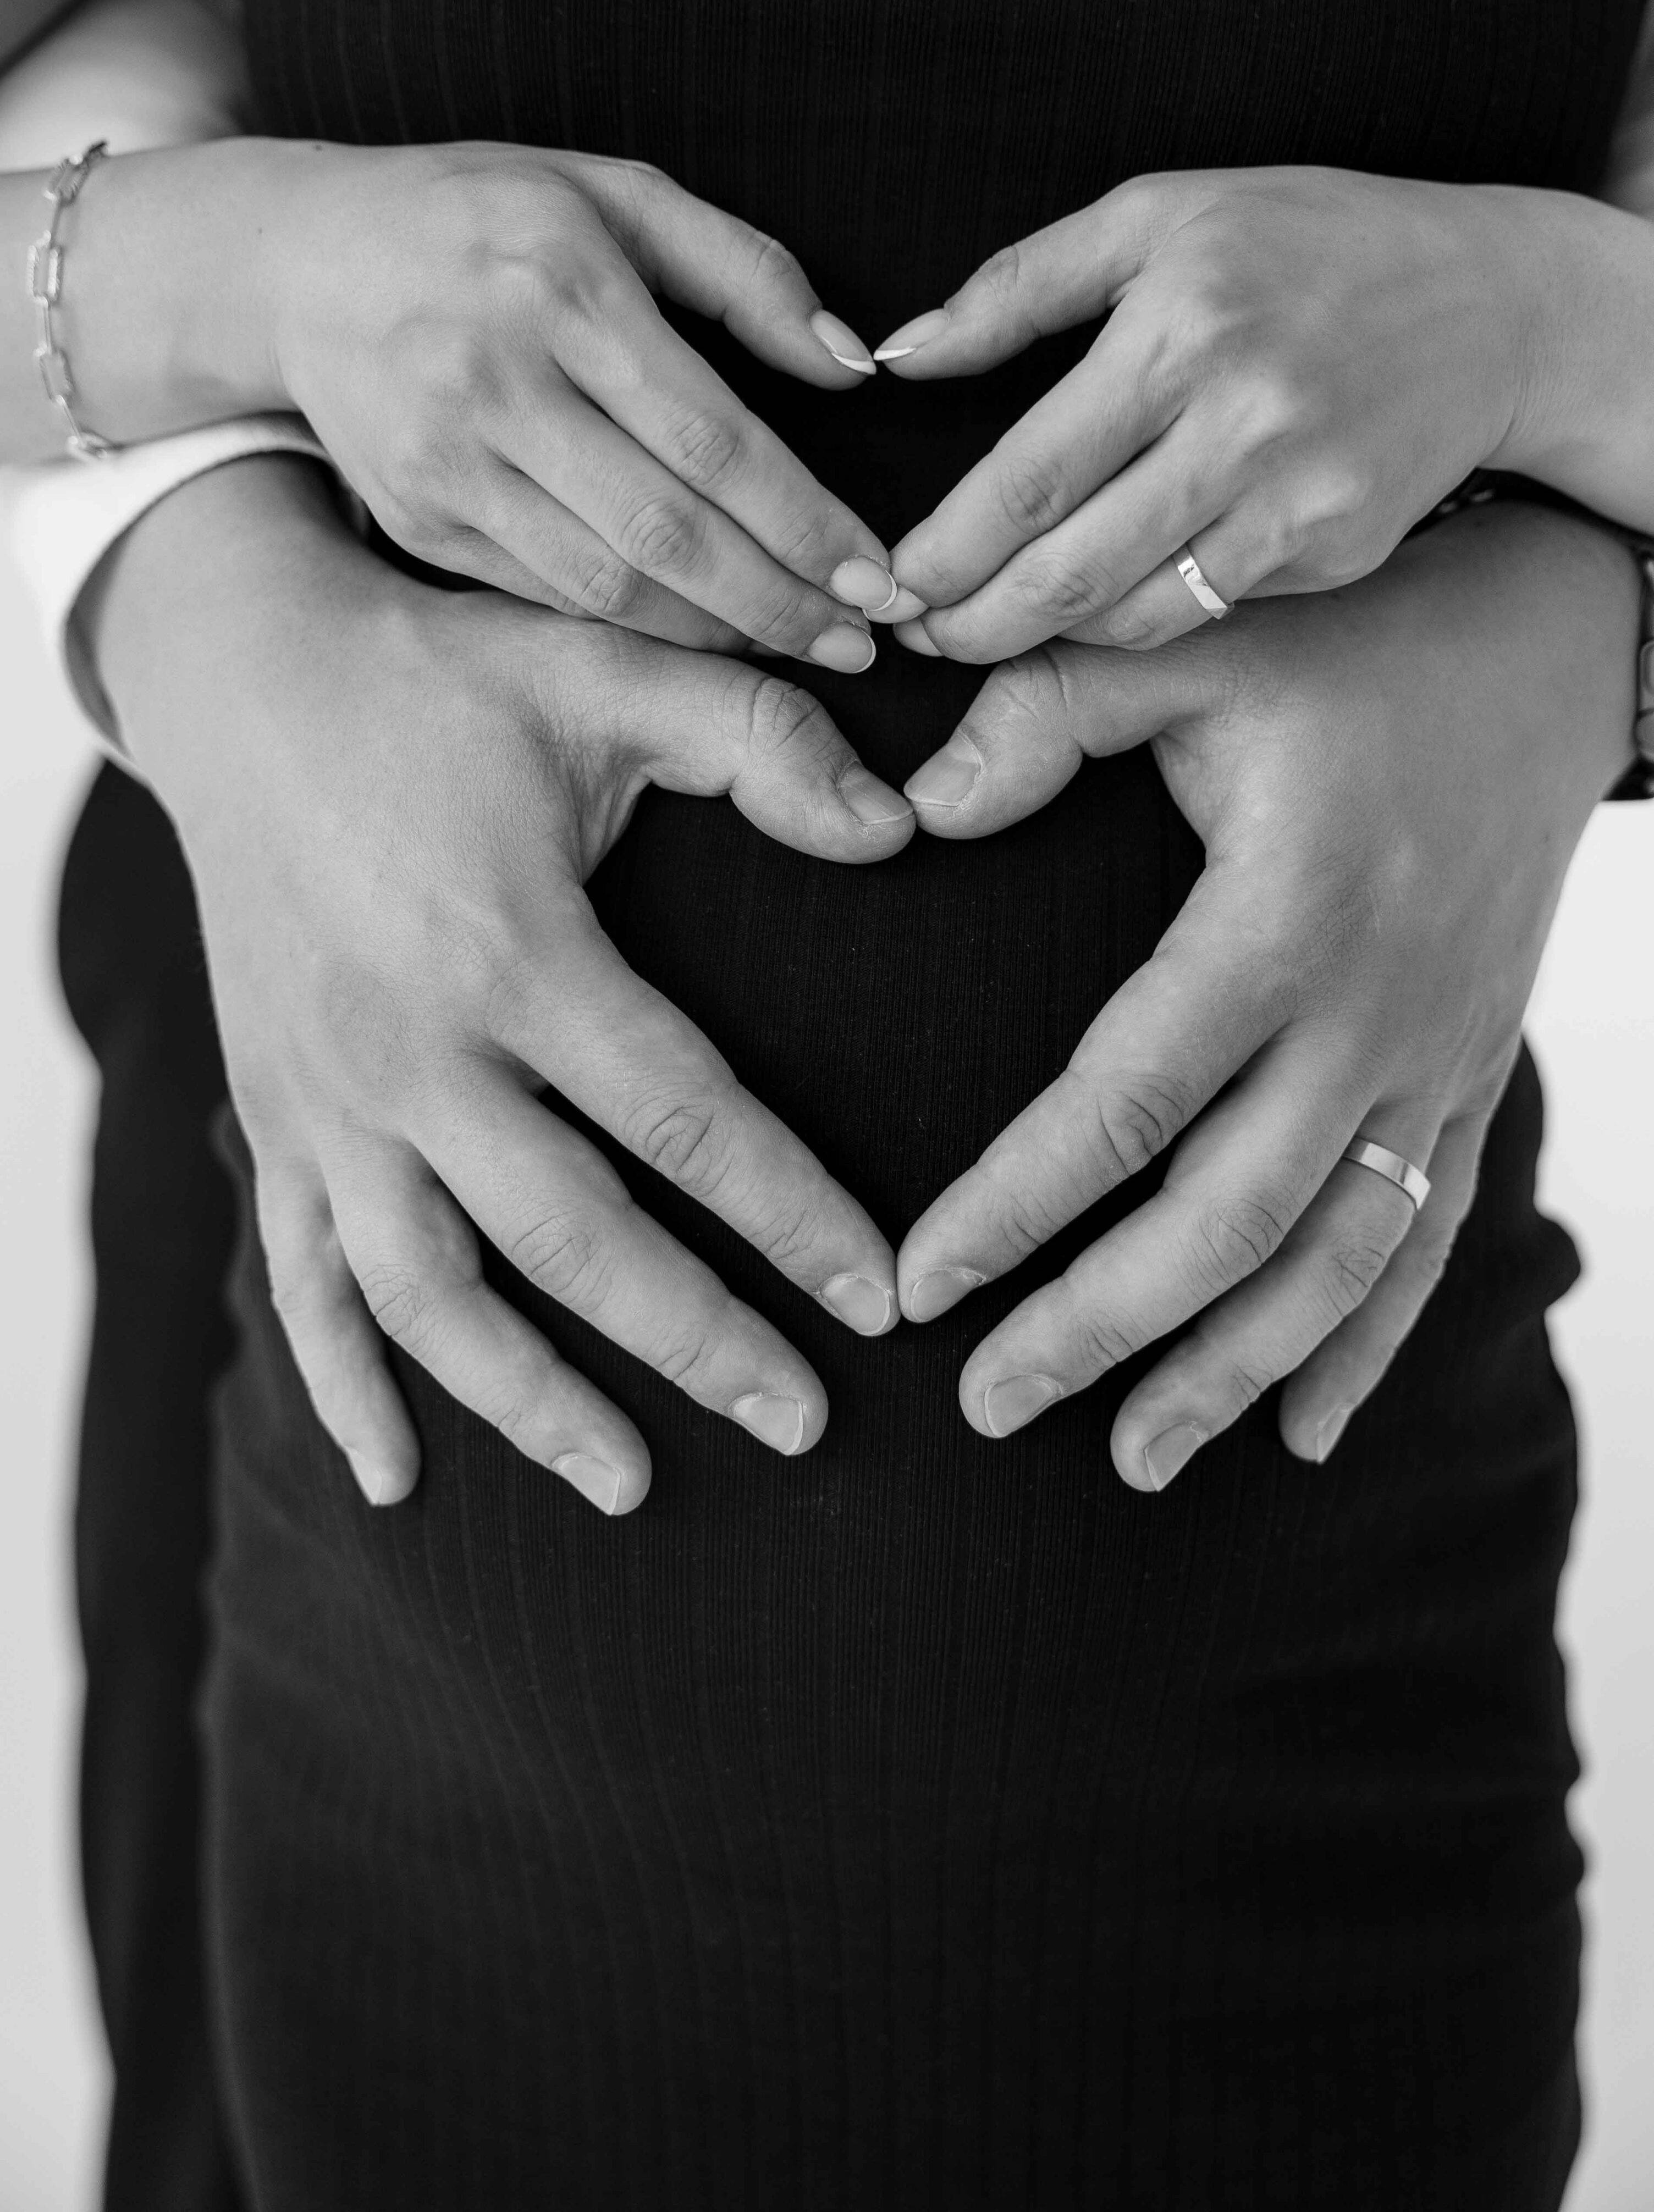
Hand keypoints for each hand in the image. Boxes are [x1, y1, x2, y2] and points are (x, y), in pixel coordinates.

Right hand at [90, 457, 914, 1514]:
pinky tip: (400, 1481)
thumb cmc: (446, 678)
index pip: (684, 1117)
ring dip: (529, 1403)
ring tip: (630, 1487)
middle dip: (697, 1342)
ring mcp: (327, 1103)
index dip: (795, 1214)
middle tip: (807, 1428)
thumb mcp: (605, 671)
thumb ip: (762, 740)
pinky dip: (344, 1388)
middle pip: (572, 1238)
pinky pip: (300, 1282)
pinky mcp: (272, 1120)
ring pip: (430, 1296)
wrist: (243, 678)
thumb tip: (905, 826)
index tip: (884, 1301)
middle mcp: (411, 1052)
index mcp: (512, 953)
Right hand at [268, 141, 917, 659]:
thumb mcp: (615, 196)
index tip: (878, 576)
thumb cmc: (483, 220)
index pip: (713, 439)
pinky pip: (551, 595)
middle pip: (666, 531)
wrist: (299, 263)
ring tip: (801, 647)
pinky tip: (706, 633)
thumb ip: (746, 273)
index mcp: (563, 288)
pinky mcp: (421, 519)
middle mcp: (497, 381)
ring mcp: (449, 462)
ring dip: (717, 631)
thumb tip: (853, 367)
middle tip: (861, 642)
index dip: (806, 523)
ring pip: (607, 583)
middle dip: (778, 602)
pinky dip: (638, 627)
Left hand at [880, 167, 1555, 659]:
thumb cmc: (1309, 245)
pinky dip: (1136, 618)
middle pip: (1069, 569)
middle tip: (920, 638)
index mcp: (1181, 331)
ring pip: (1133, 610)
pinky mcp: (1334, 549)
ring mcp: (1296, 499)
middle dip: (976, 622)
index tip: (892, 583)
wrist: (1492, 304)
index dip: (946, 551)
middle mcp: (1242, 424)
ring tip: (990, 627)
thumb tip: (899, 354)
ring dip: (1046, 634)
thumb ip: (1019, 287)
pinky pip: (1204, 610)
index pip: (1028, 477)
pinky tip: (1095, 604)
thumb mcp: (1160, 217)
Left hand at [894, 501, 1637, 1486]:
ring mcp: (1437, 1062)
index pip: (1126, 1099)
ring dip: (1232, 1373)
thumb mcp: (1196, 644)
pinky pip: (1429, 1241)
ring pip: (1335, 1262)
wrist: (1549, 651)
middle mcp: (1370, 1016)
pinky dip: (1368, 1346)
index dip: (1016, 1205)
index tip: (916, 1287)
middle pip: (1227, 1219)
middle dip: (1102, 1329)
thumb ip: (1043, 714)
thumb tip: (907, 811)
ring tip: (1131, 1464)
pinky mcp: (1473, 1079)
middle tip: (984, 1407)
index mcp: (1282, 918)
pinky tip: (1305, 1435)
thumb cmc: (1350, 637)